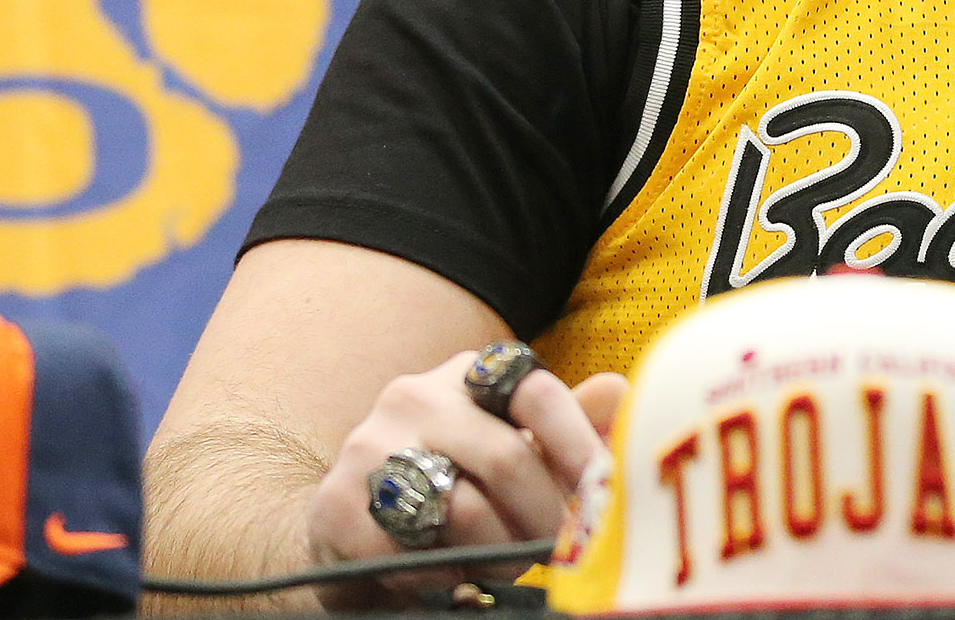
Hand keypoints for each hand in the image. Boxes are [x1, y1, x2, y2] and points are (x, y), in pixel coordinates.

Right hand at [307, 352, 626, 599]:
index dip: (582, 448)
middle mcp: (416, 397)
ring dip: (495, 553)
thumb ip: (565, 427)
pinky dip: (439, 578)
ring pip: (462, 508)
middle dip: (545, 517)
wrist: (355, 526)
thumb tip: (619, 391)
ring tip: (502, 565)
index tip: (606, 496)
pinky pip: (408, 555)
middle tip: (561, 552)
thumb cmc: (456, 484)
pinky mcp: (336, 504)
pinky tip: (448, 576)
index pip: (537, 393)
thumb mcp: (514, 450)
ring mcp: (369, 446)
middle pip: (508, 457)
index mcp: (469, 377)